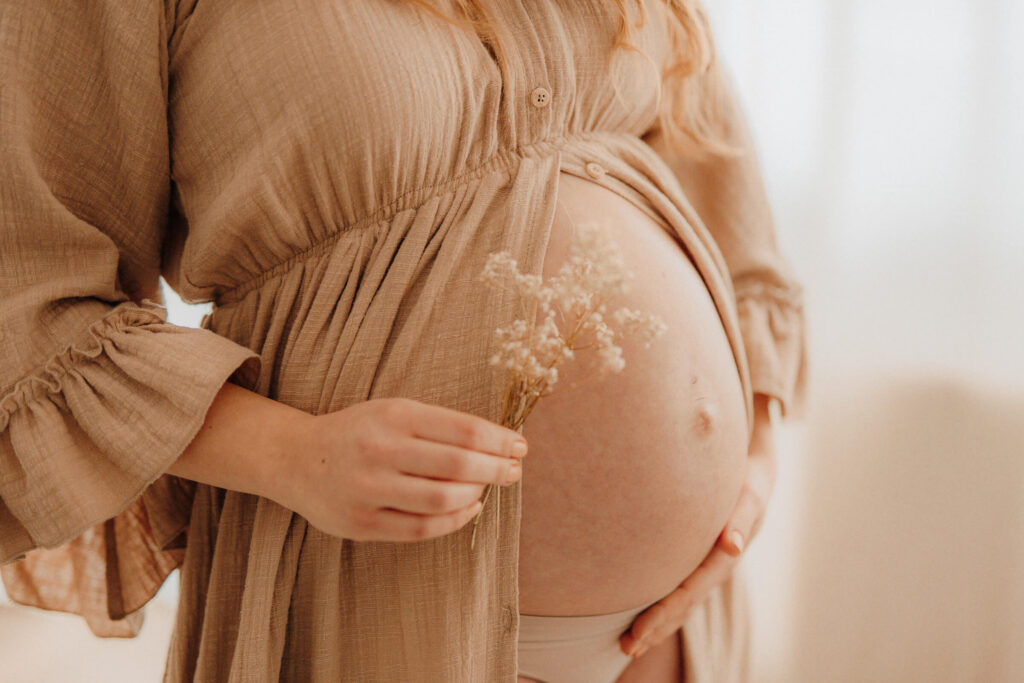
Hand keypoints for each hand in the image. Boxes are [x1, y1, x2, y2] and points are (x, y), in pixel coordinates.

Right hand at [269, 397, 527, 541]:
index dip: (499, 440)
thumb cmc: (358, 432)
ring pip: (443, 499)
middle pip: (459, 465)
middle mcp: (381, 450)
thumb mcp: (393, 411)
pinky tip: (469, 508)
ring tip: (487, 488)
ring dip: (476, 494)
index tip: (519, 445)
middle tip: (514, 470)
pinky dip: (455, 520)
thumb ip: (439, 426)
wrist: (297, 459)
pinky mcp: (362, 523)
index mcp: (393, 415)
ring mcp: (370, 489)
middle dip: (497, 468)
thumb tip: (498, 444)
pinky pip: (422, 528)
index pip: (463, 430)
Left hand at [619, 394, 777, 658]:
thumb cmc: (748, 483)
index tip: (640, 630)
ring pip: (682, 606)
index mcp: (724, 557)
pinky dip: (663, 612)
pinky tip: (642, 624)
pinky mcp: (700, 565)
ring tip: (629, 646)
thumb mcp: (749, 497)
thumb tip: (731, 545)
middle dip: (656, 628)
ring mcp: (708, 570)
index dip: (664, 612)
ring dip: (657, 627)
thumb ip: (740, 518)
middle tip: (627, 647)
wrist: (756, 478)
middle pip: (683, 606)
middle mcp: (715, 569)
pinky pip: (681, 594)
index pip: (690, 592)